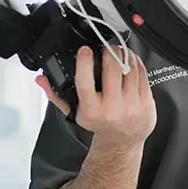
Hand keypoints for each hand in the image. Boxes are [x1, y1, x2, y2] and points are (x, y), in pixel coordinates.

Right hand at [35, 46, 156, 146]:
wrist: (122, 141)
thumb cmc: (98, 122)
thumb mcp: (75, 112)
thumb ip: (57, 94)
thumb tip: (41, 79)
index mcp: (91, 110)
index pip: (85, 82)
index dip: (84, 62)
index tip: (85, 50)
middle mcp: (112, 108)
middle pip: (112, 69)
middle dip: (109, 52)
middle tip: (106, 47)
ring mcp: (131, 105)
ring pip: (130, 68)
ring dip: (124, 55)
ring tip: (119, 52)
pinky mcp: (146, 102)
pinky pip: (142, 74)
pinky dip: (136, 62)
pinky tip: (130, 61)